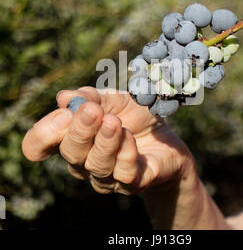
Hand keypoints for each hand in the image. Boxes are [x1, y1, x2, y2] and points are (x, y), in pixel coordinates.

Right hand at [22, 87, 193, 194]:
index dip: (44, 133)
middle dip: (80, 131)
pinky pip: (125, 174)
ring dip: (105, 142)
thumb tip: (64, 98)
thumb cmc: (133, 114)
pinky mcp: (134, 182)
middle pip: (71, 154)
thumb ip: (91, 97)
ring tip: (114, 121)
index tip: (64, 113)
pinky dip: (125, 154)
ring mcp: (109, 176)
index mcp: (74, 138)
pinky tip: (130, 137)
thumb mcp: (114, 99)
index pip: (38, 146)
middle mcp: (85, 161)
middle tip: (93, 111)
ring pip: (97, 165)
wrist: (166, 133)